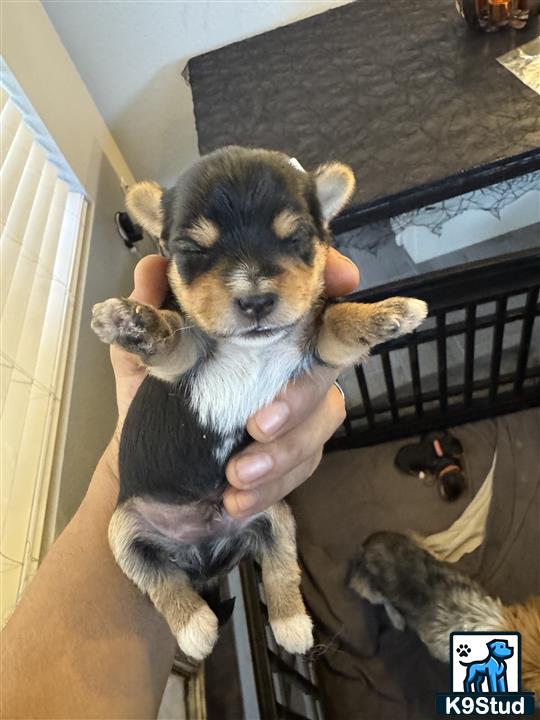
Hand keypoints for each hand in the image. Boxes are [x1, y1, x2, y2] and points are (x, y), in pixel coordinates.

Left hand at [109, 251, 358, 514]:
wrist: (145, 463)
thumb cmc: (149, 395)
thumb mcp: (141, 351)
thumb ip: (149, 311)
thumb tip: (153, 265)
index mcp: (262, 329)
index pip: (310, 295)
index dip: (335, 280)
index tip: (344, 282)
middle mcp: (290, 362)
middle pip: (329, 366)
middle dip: (300, 397)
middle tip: (258, 425)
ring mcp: (300, 410)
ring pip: (324, 420)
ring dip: (284, 452)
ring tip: (237, 474)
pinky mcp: (295, 456)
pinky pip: (304, 467)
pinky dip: (272, 486)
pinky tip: (235, 497)